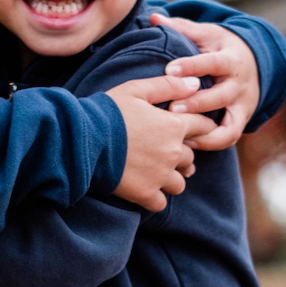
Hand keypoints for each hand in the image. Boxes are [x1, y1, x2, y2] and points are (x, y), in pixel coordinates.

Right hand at [105, 75, 216, 211]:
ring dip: (171, 178)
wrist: (83, 140)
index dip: (199, 127)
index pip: (202, 127)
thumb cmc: (108, 112)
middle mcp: (172, 153)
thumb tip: (196, 84)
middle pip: (190, 157)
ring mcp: (160, 176)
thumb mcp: (136, 90)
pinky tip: (144, 188)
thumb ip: (168, 85)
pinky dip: (155, 197)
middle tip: (163, 151)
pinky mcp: (145, 194)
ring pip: (178, 183)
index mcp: (174, 126)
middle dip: (181, 154)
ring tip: (156, 172)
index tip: (192, 130)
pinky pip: (160, 203)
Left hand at [151, 15, 260, 149]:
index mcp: (230, 58)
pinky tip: (188, 142)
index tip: (170, 71)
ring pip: (229, 123)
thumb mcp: (206, 34)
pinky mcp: (242, 120)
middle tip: (172, 108)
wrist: (254, 62)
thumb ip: (181, 28)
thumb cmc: (220, 47)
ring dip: (205, 130)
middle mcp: (239, 83)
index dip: (192, 67)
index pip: (213, 63)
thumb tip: (155, 17)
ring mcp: (243, 104)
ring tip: (180, 134)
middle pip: (221, 96)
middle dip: (197, 103)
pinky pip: (230, 137)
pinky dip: (211, 142)